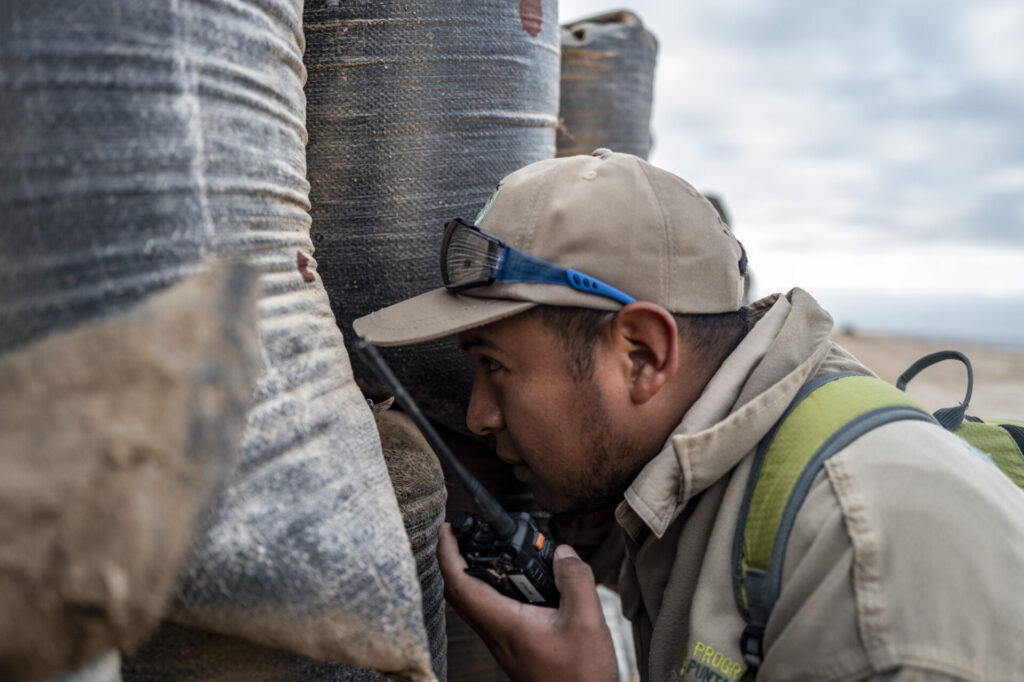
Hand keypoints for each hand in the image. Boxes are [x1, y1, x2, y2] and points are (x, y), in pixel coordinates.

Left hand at [437, 523, 618, 681]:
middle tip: (463, 536)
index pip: (460, 583)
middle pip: (459, 593)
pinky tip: (518, 585)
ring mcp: (502, 643)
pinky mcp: (513, 648)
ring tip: (491, 554)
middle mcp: (496, 634)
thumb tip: (562, 552)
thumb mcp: (587, 621)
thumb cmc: (581, 676)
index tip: (446, 529)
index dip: (447, 553)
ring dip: (473, 576)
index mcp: (504, 623)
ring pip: (474, 604)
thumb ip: (574, 580)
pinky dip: (493, 591)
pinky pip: (491, 614)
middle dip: (454, 560)